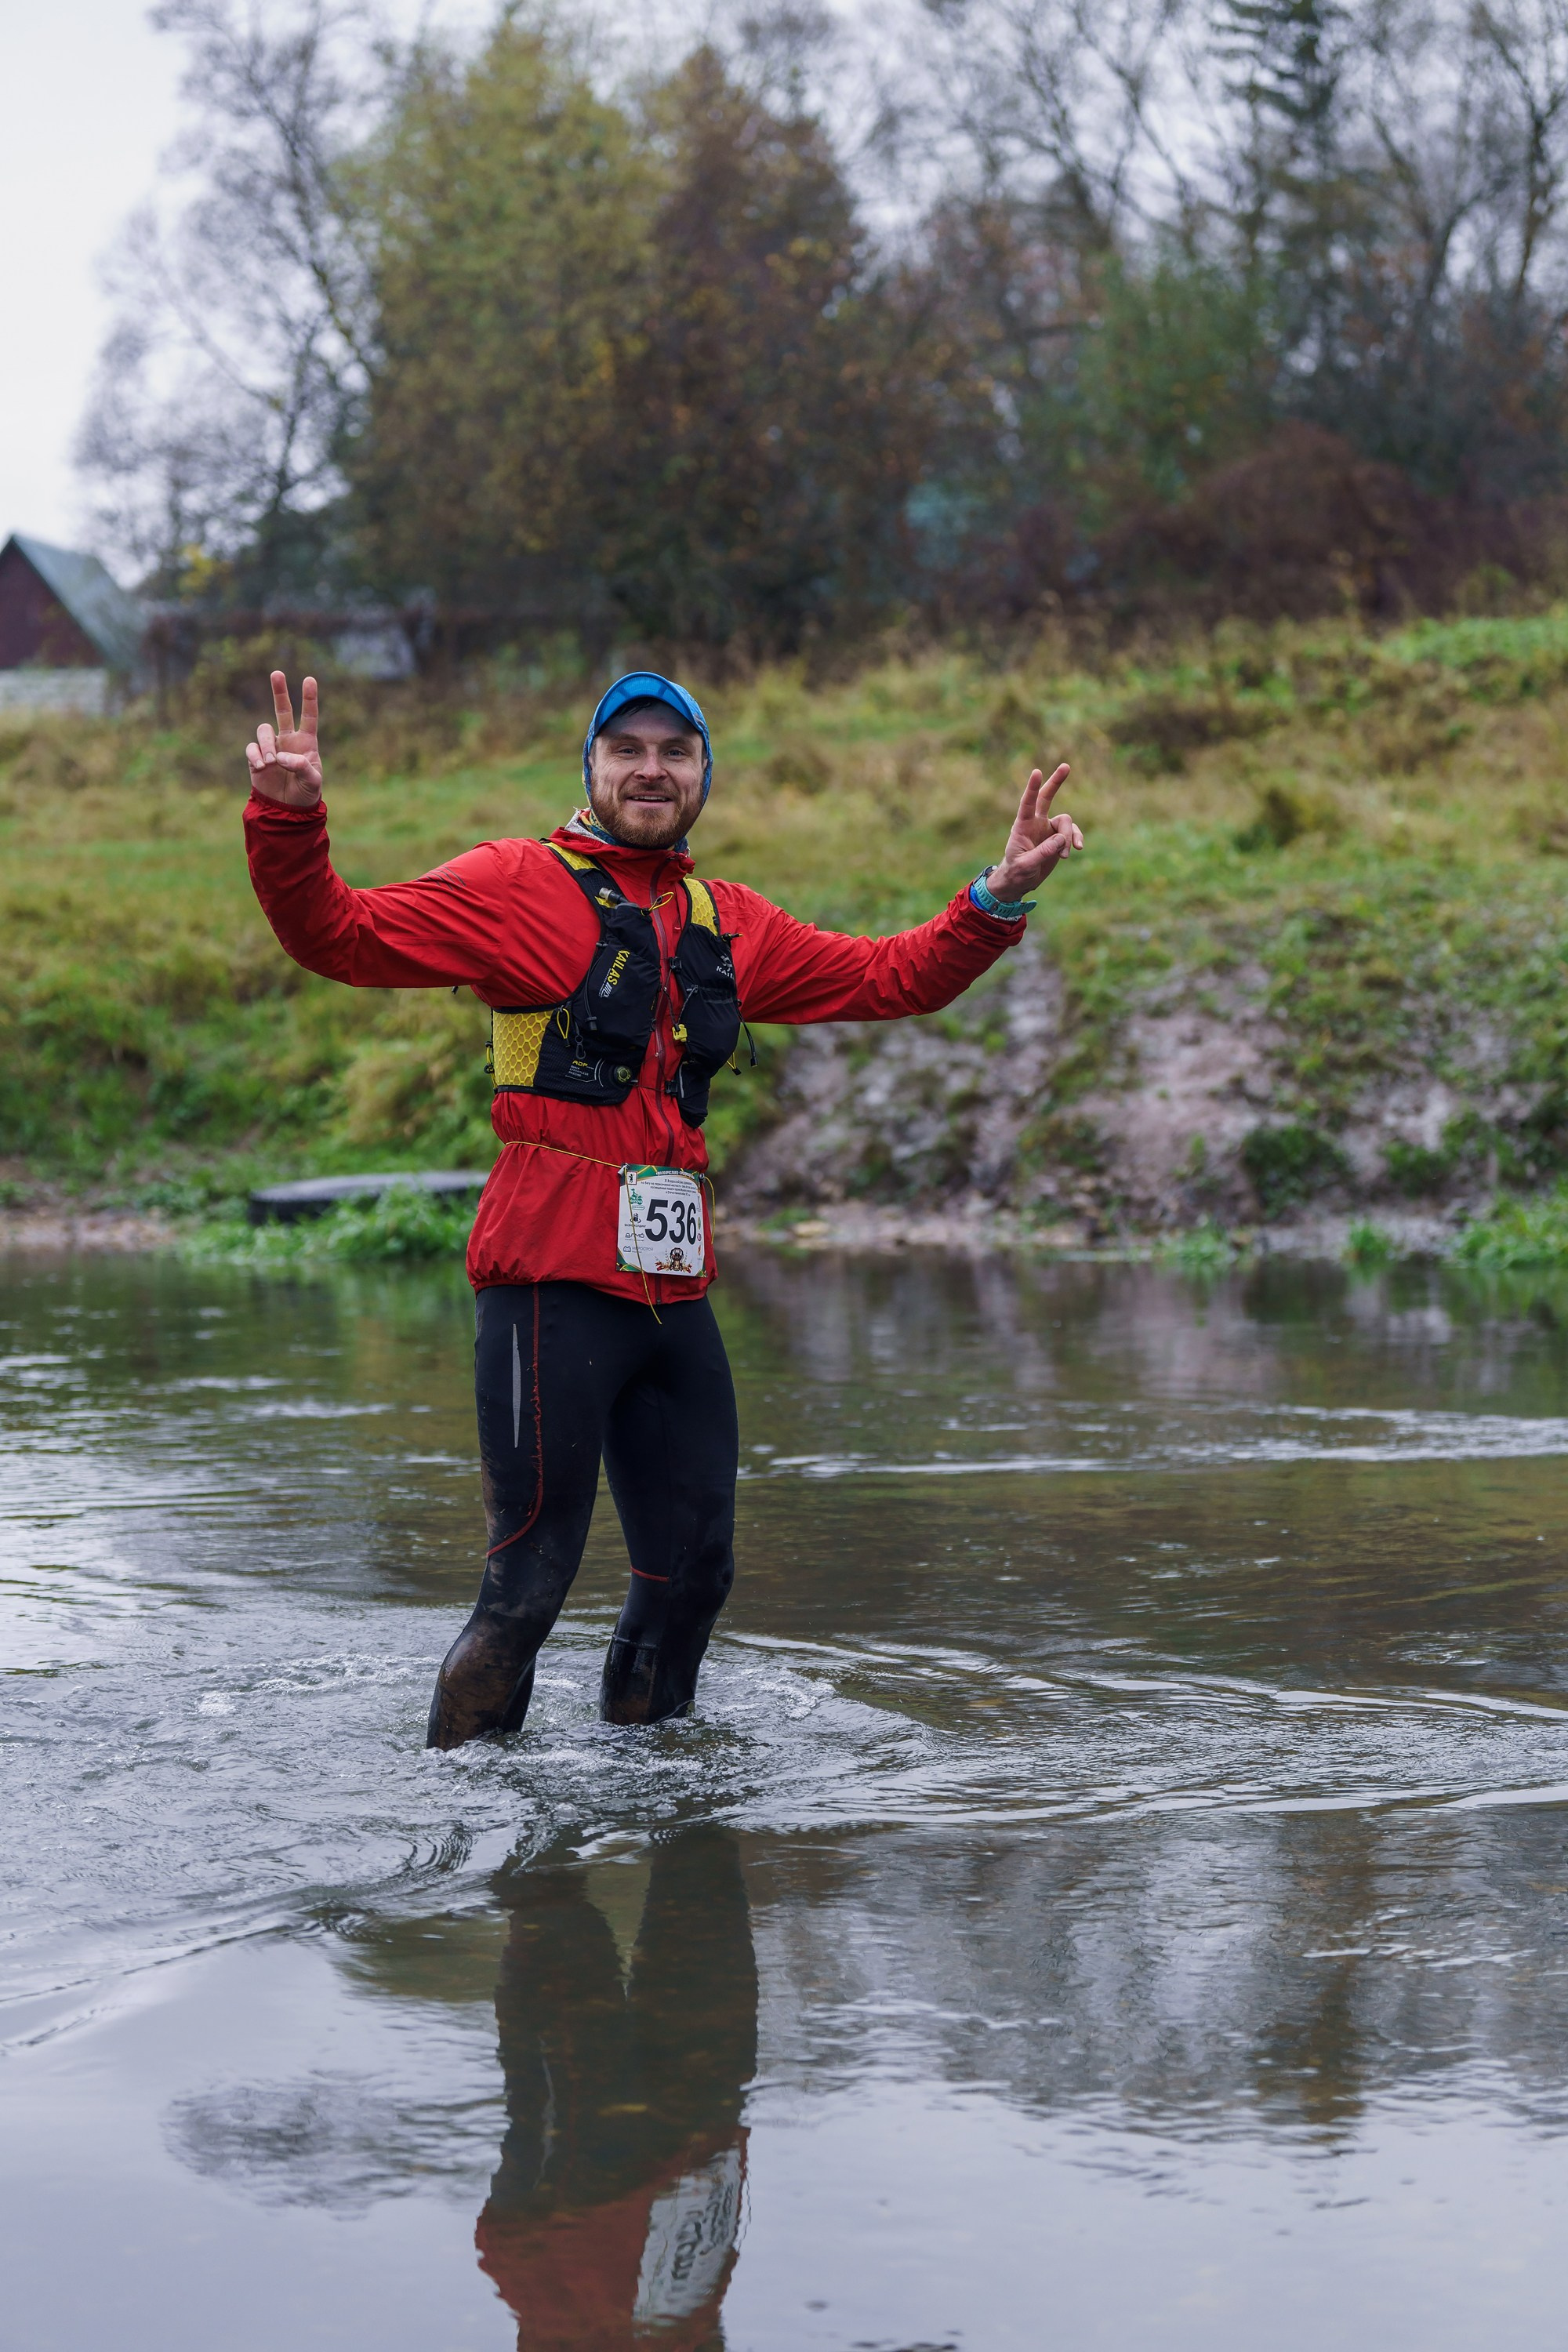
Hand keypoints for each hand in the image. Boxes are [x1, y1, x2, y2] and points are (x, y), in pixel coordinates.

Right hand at [245, 672, 322, 806]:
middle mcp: (288, 740)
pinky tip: (262, 766)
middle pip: (283, 711)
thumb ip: (302, 767)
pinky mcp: (257, 758)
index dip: (309, 698)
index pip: (309, 717)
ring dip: (267, 744)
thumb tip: (282, 756)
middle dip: (280, 692)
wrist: (287, 810)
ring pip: (264, 730)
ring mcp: (271, 747)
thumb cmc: (305, 794)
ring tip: (272, 762)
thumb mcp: (312, 782)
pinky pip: (251, 748)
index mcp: (306, 743)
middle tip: (277, 673)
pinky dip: (255, 755)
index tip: (310, 679)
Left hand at [987, 764, 1080, 900]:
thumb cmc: (1017, 871)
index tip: (1037, 772)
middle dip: (1056, 782)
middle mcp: (1036, 823)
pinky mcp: (1059, 838)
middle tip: (1066, 766)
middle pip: (1046, 797)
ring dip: (1069, 837)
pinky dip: (1076, 840)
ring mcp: (1048, 829)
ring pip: (1066, 822)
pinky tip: (1077, 849)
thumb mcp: (1026, 865)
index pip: (1027, 804)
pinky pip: (1072, 833)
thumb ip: (1042, 852)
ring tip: (1064, 856)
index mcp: (1022, 826)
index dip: (1032, 788)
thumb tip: (1061, 840)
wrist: (1021, 880)